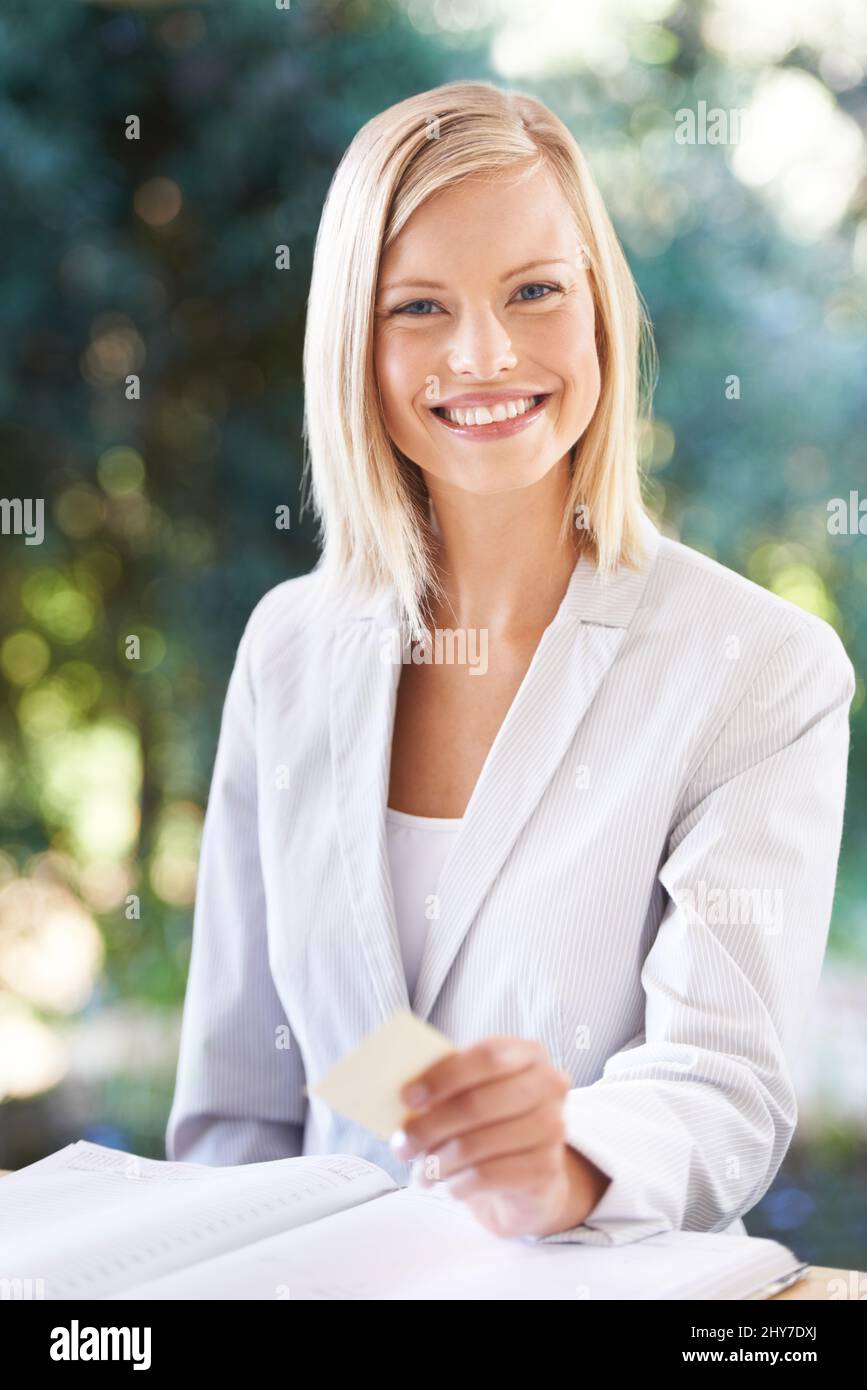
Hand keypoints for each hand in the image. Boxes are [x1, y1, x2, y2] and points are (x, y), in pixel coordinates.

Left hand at [390, 1036, 610, 1237]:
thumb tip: (403, 1099)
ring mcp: (553, 1127)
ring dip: (438, 1162)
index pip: (485, 1058)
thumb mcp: (471, 1093)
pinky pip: (488, 1176)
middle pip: (477, 1104)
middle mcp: (549, 1085)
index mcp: (528, 1053)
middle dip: (430, 1127)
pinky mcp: (547, 1169)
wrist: (530, 1175)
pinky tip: (449, 1185)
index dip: (442, 1077)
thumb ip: (445, 1086)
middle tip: (401, 1146)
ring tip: (421, 1173)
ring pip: (478, 1144)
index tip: (406, 1097)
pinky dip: (458, 1183)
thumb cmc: (491, 1123)